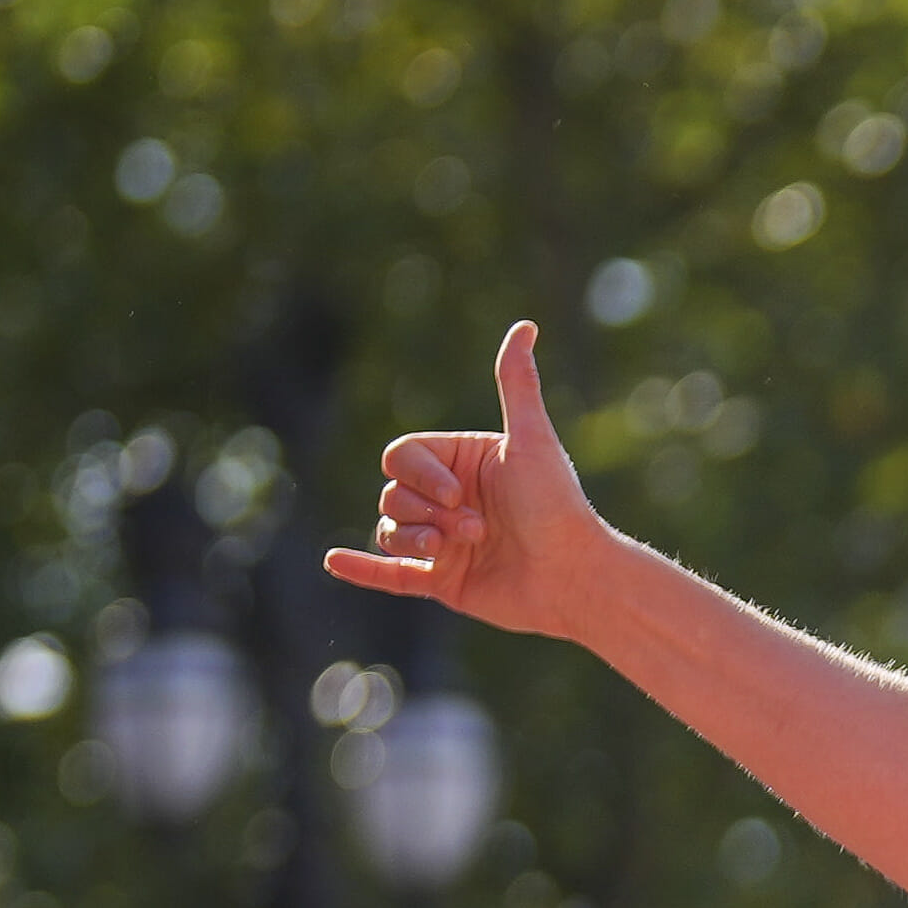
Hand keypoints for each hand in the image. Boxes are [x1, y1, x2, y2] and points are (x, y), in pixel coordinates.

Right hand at [324, 321, 614, 637]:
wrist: (576, 577)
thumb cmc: (557, 506)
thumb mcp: (531, 439)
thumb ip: (516, 384)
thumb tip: (525, 326)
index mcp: (462, 463)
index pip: (403, 456)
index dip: (421, 476)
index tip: (459, 494)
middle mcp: (449, 500)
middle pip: (393, 493)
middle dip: (425, 511)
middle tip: (477, 528)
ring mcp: (443, 541)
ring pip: (390, 529)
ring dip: (413, 537)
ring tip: (453, 549)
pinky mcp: (444, 581)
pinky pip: (390, 574)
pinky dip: (362, 568)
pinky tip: (332, 561)